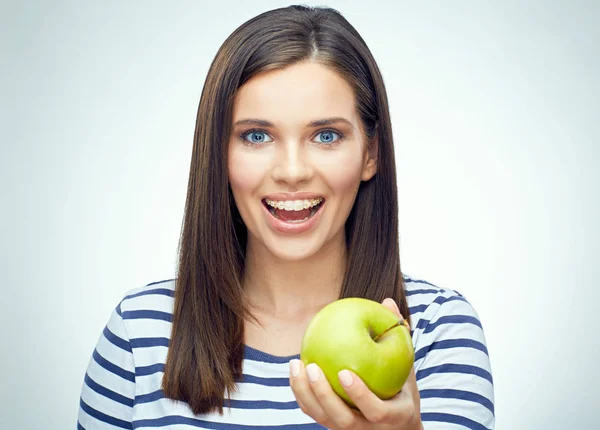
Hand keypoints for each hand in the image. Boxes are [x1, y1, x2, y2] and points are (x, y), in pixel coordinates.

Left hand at [289, 298, 422, 428]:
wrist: (397, 425)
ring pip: (322, 418)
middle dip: (323, 395)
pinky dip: (302, 392)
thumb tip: (388, 302)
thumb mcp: (406, 366)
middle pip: (342, 420)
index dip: (359, 394)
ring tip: (296, 364)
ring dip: (305, 392)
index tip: (345, 372)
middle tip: (312, 367)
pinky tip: (295, 368)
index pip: (375, 411)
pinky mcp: (333, 426)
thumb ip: (399, 337)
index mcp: (393, 417)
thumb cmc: (402, 388)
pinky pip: (313, 412)